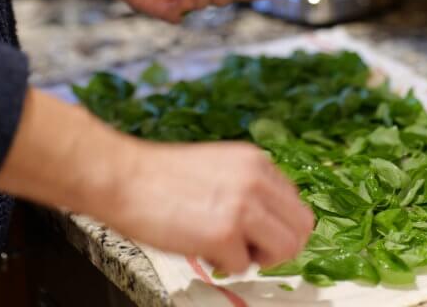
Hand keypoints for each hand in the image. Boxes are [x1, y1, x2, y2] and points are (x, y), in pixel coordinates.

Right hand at [102, 139, 314, 273]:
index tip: (260, 234)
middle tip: (249, 248)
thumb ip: (249, 185)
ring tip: (227, 247)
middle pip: (301, 228)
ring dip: (258, 257)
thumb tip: (272, 219)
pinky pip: (244, 266)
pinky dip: (223, 264)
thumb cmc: (162, 177)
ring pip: (286, 248)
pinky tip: (201, 245)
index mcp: (255, 161)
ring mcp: (243, 205)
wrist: (125, 177)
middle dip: (277, 246)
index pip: (296, 204)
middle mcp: (256, 178)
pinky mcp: (225, 233)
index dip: (278, 225)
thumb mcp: (219, 166)